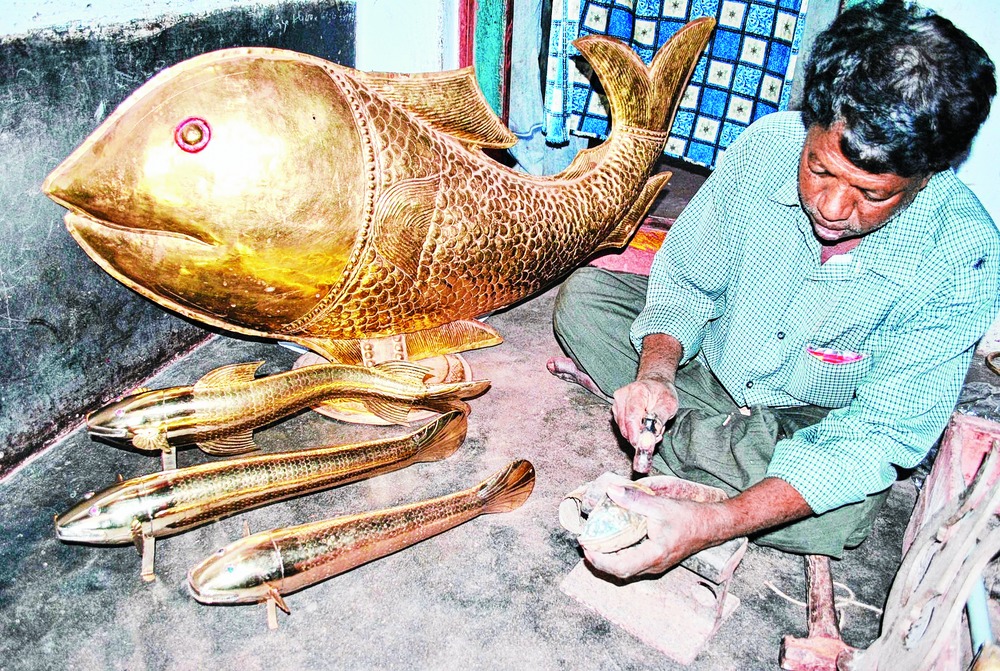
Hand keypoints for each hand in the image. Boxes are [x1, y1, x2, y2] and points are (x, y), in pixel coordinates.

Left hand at [582, 482, 722, 578]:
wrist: (711, 526)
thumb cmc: (689, 517)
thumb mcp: (660, 505)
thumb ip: (634, 500)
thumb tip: (611, 491)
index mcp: (653, 555)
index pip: (619, 566)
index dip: (598, 559)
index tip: (585, 545)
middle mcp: (653, 566)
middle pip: (619, 572)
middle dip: (599, 561)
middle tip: (585, 544)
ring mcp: (656, 566)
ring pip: (626, 570)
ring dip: (608, 560)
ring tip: (594, 544)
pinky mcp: (657, 561)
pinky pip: (633, 564)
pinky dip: (618, 556)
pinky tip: (612, 543)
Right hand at [611, 377, 677, 445]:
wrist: (655, 384)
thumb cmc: (662, 393)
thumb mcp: (669, 404)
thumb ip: (660, 420)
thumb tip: (651, 437)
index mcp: (637, 391)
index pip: (632, 415)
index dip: (635, 432)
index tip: (641, 445)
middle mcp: (623, 395)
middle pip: (624, 423)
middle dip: (638, 436)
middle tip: (652, 439)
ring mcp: (617, 402)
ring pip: (623, 427)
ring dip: (637, 434)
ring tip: (651, 428)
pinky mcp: (616, 409)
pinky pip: (622, 427)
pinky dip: (633, 431)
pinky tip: (643, 426)